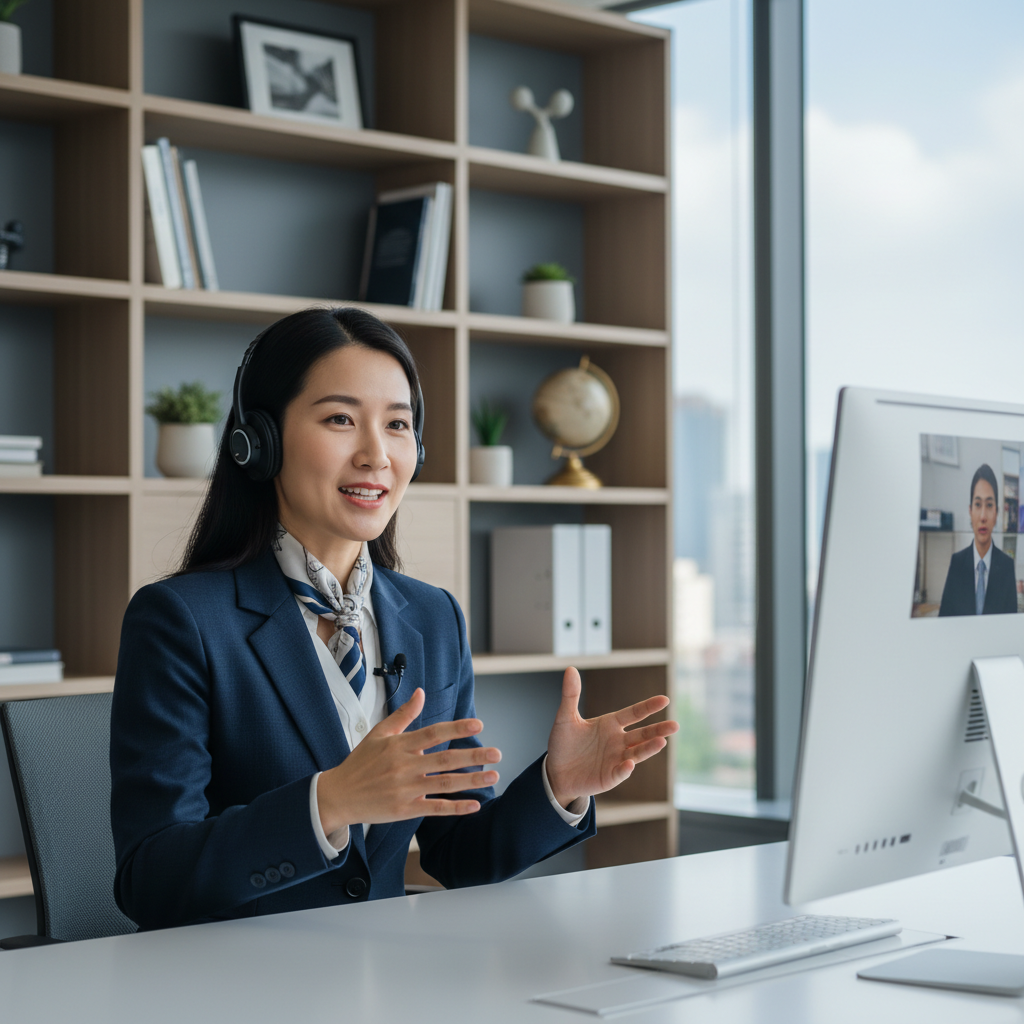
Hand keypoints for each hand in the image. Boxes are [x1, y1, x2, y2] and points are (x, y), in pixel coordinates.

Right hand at [315, 688, 500, 834]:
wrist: (338, 795)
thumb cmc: (360, 762)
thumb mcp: (379, 733)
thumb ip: (403, 714)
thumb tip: (421, 693)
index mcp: (399, 745)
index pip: (432, 733)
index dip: (455, 728)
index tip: (478, 724)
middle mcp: (404, 766)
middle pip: (444, 759)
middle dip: (473, 756)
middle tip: (497, 753)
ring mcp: (405, 789)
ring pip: (444, 784)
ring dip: (470, 781)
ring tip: (493, 776)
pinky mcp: (404, 809)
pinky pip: (434, 808)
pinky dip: (455, 807)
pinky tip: (474, 805)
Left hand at [545, 667, 678, 808]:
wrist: (555, 771)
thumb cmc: (563, 743)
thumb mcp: (565, 717)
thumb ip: (571, 695)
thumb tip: (570, 669)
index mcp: (610, 724)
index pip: (634, 713)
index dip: (648, 707)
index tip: (665, 700)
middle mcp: (618, 741)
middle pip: (642, 734)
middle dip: (658, 730)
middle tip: (675, 725)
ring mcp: (616, 759)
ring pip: (637, 752)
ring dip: (649, 748)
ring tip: (661, 742)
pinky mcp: (610, 777)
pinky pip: (620, 772)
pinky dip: (625, 768)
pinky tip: (629, 763)